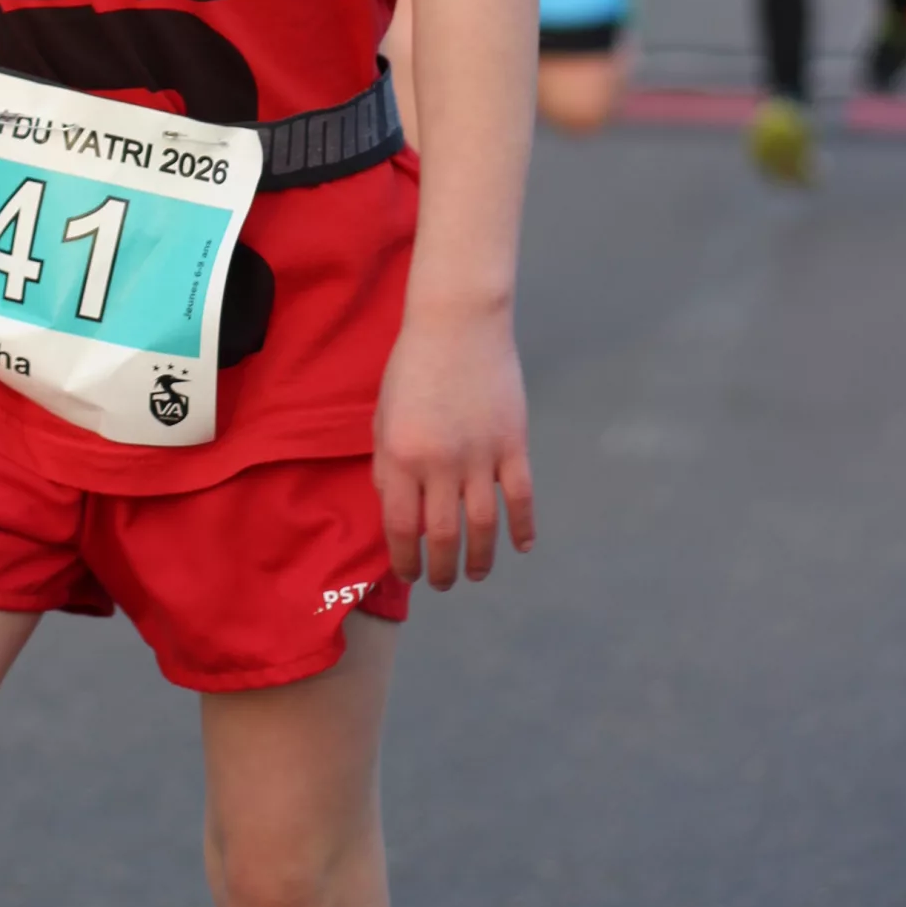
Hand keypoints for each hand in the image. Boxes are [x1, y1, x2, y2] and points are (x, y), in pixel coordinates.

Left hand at [374, 306, 534, 589]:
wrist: (457, 323)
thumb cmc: (412, 364)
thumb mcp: (382, 413)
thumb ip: (384, 462)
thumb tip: (391, 504)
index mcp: (400, 456)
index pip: (400, 526)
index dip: (405, 558)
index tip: (409, 573)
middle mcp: (439, 464)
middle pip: (442, 536)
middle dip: (441, 569)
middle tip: (442, 583)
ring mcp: (480, 456)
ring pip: (483, 525)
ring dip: (480, 558)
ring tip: (477, 574)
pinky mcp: (514, 444)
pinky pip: (521, 497)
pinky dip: (523, 527)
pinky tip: (521, 547)